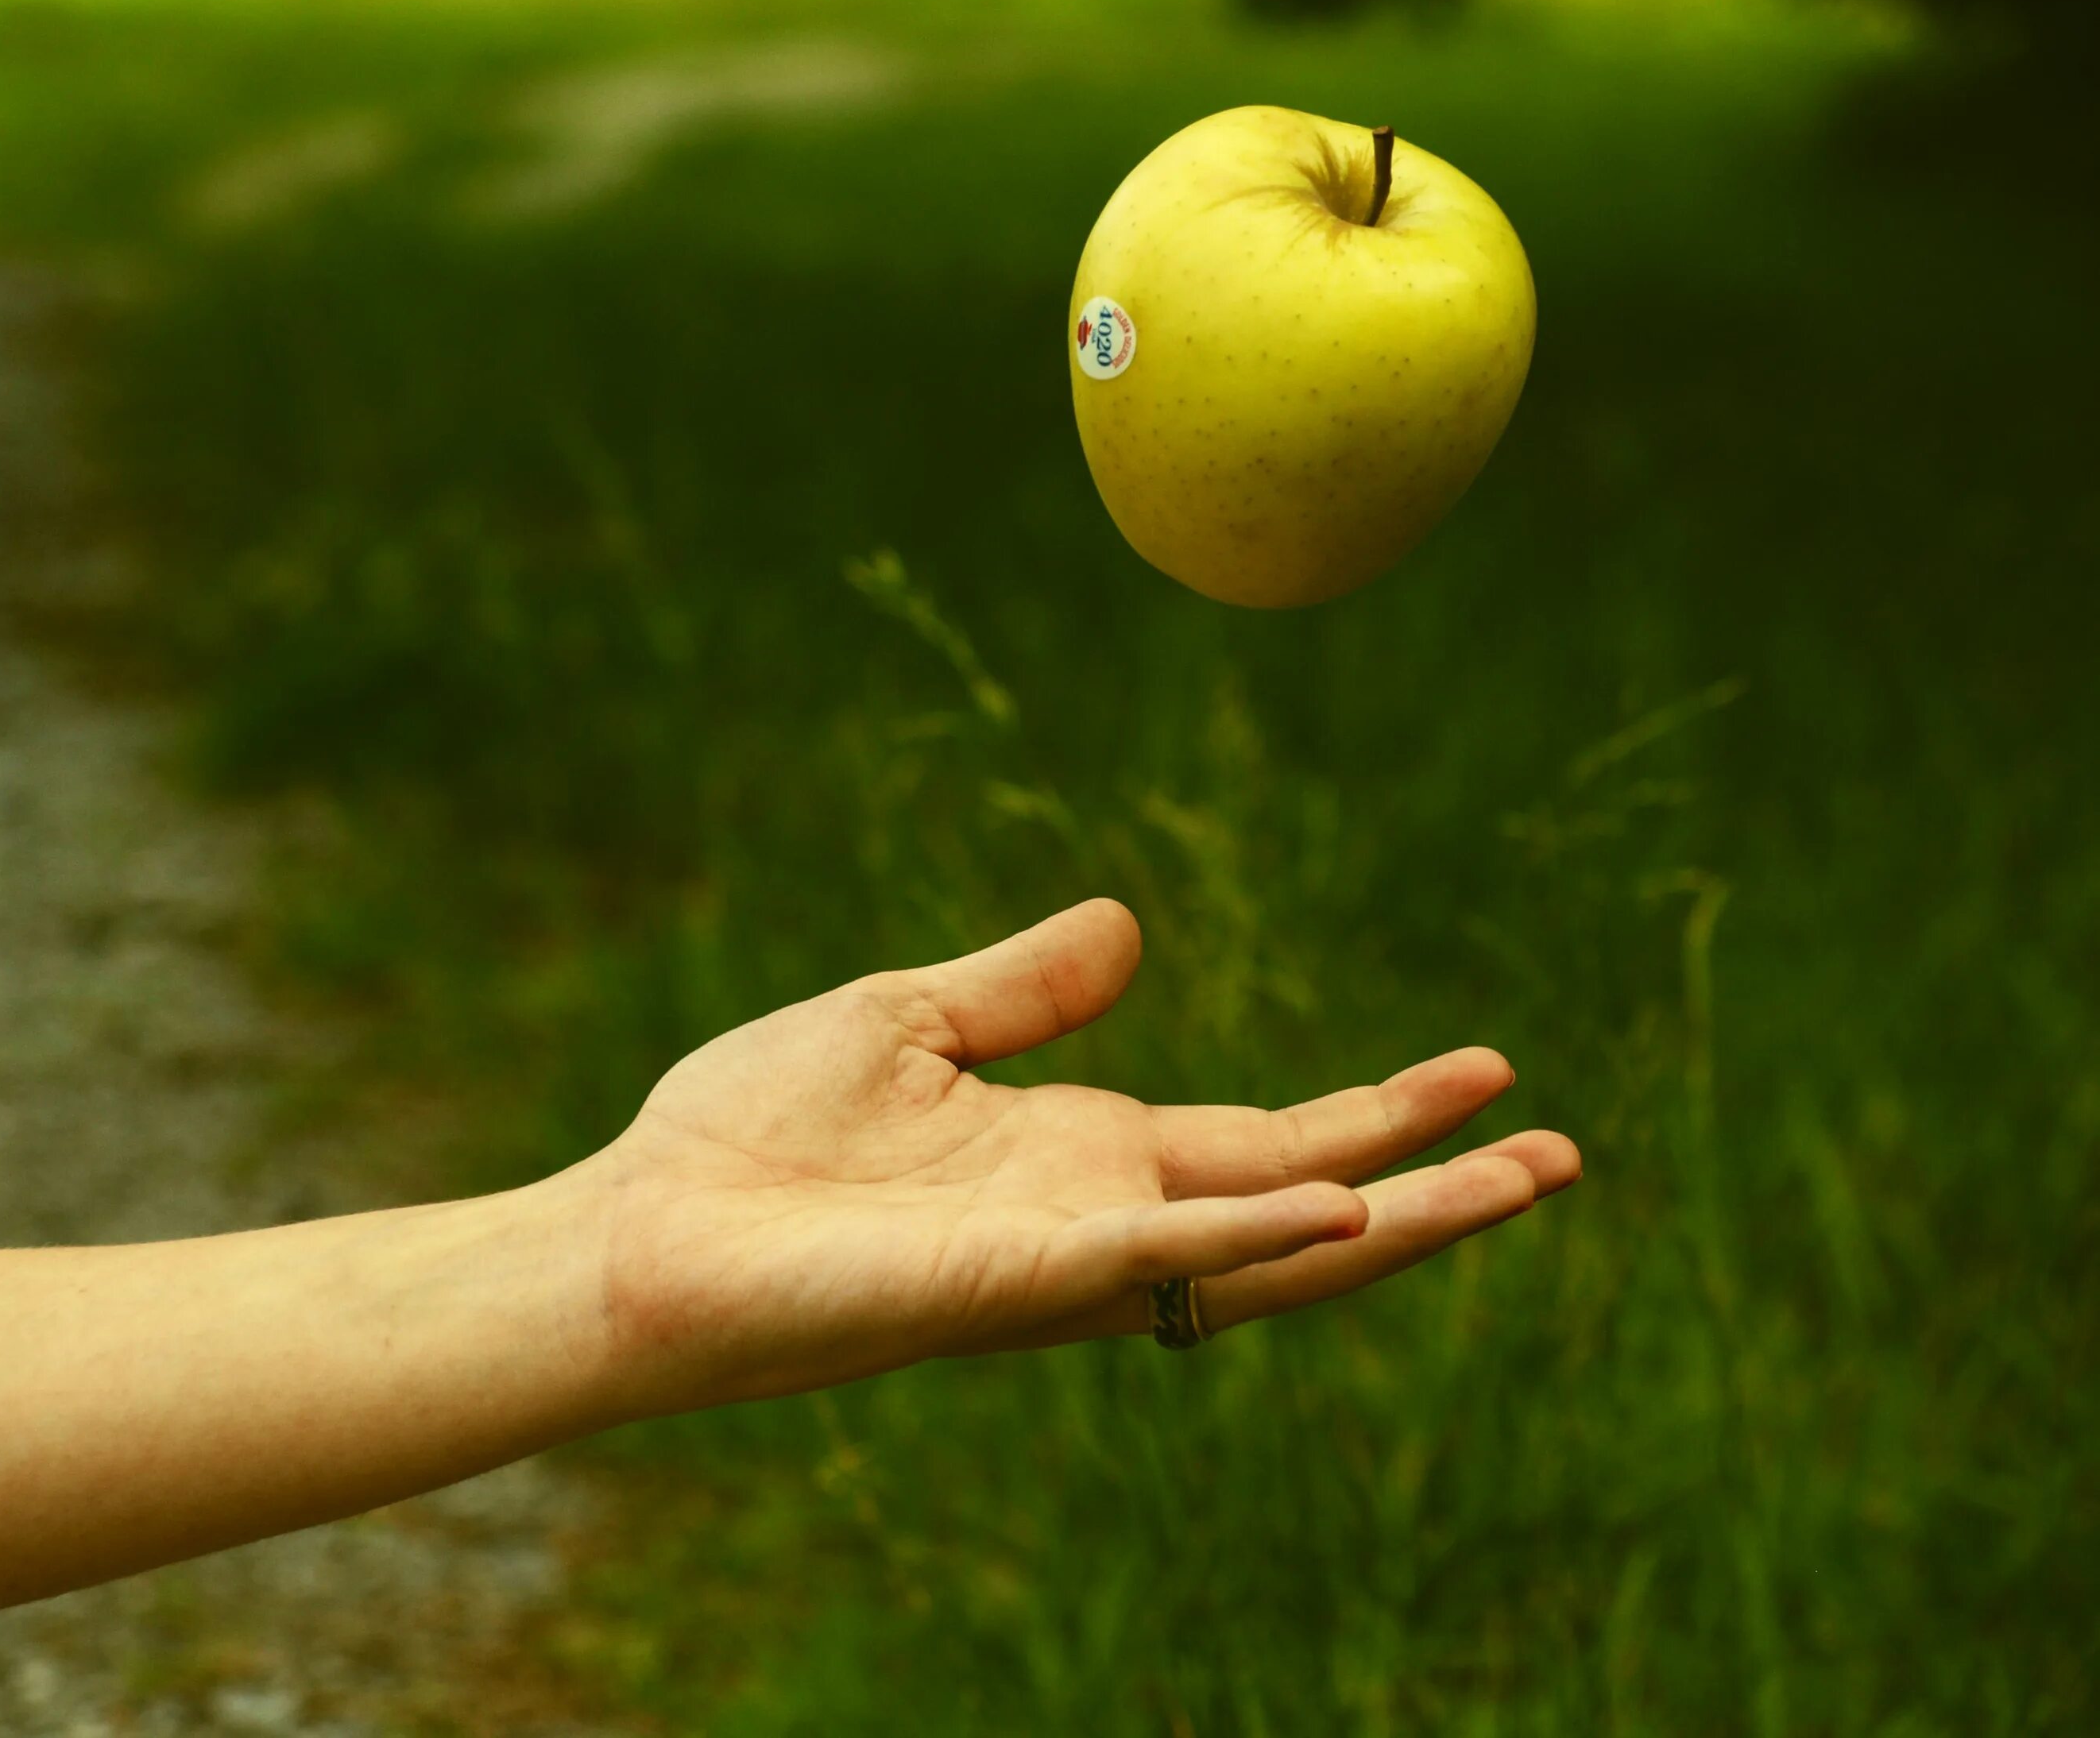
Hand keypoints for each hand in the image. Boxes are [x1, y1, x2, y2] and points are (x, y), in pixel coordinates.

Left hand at [578, 899, 1580, 1412]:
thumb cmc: (751, 1134)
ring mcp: (1068, 1264)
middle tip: (1565, 1154)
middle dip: (1434, 1187)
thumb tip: (1134, 923)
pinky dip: (1253, 1242)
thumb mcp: (912, 1021)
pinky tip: (1343, 1211)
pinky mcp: (1013, 1283)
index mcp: (1082, 1157)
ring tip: (1523, 1183)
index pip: (1266, 1141)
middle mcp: (1098, 1222)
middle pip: (1305, 1209)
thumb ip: (1026, 986)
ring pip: (1269, 1259)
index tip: (1483, 1067)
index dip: (1376, 1110)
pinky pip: (1158, 1264)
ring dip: (1397, 1225)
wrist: (642, 1226)